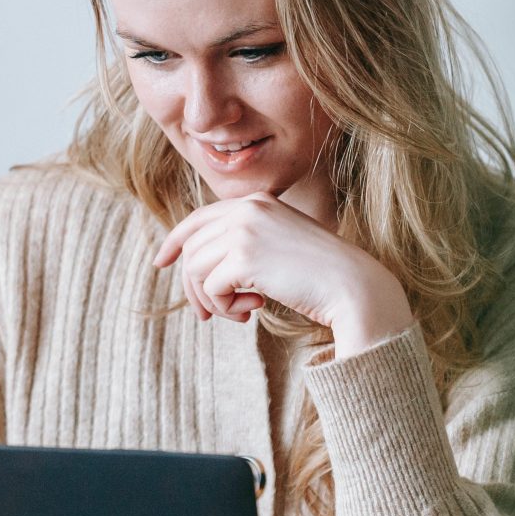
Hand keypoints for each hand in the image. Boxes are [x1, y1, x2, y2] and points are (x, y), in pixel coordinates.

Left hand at [151, 194, 414, 350]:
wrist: (353, 287)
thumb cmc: (321, 275)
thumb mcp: (280, 245)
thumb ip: (245, 243)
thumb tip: (197, 264)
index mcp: (257, 201)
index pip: (200, 218)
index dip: (176, 241)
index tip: (161, 262)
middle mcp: (247, 208)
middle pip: (193, 249)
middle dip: (195, 286)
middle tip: (210, 314)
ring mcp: (244, 230)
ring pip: (195, 269)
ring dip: (213, 300)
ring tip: (241, 313)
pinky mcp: (243, 258)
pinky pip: (210, 289)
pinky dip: (225, 307)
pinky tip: (252, 311)